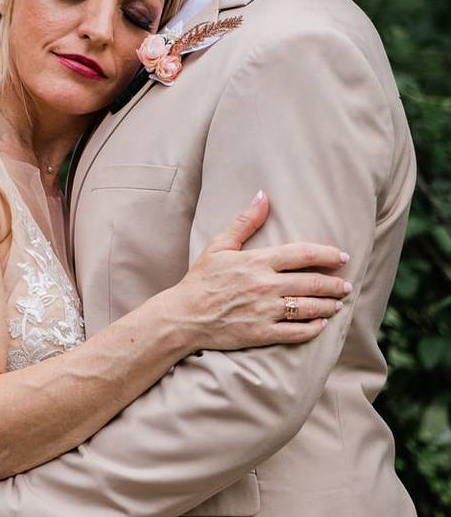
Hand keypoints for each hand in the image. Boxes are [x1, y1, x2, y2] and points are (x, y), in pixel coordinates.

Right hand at [168, 190, 351, 351]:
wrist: (183, 316)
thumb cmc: (200, 279)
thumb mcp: (218, 246)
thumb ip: (244, 222)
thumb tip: (263, 196)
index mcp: (257, 262)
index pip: (303, 254)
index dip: (327, 254)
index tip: (342, 257)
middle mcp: (265, 286)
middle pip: (312, 283)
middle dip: (335, 284)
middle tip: (346, 285)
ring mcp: (264, 311)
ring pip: (309, 308)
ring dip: (329, 305)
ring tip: (338, 304)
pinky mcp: (261, 333)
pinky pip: (296, 332)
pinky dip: (313, 328)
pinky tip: (321, 325)